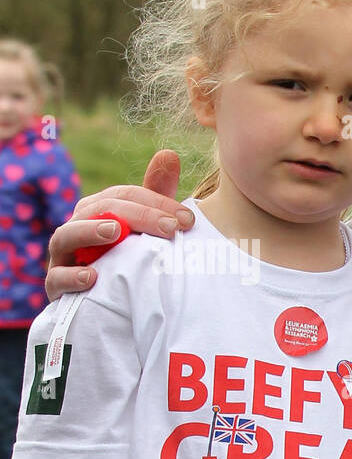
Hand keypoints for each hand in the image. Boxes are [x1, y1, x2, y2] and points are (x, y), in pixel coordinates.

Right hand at [45, 150, 193, 299]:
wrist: (112, 305)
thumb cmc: (129, 259)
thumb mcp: (146, 227)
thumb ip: (155, 195)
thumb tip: (170, 153)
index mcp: (98, 211)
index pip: (125, 196)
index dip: (156, 203)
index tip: (188, 219)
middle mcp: (77, 228)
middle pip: (100, 211)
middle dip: (136, 216)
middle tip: (170, 227)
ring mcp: (64, 257)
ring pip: (66, 236)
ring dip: (89, 231)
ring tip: (115, 231)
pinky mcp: (57, 287)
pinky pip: (56, 279)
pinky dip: (71, 276)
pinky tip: (93, 276)